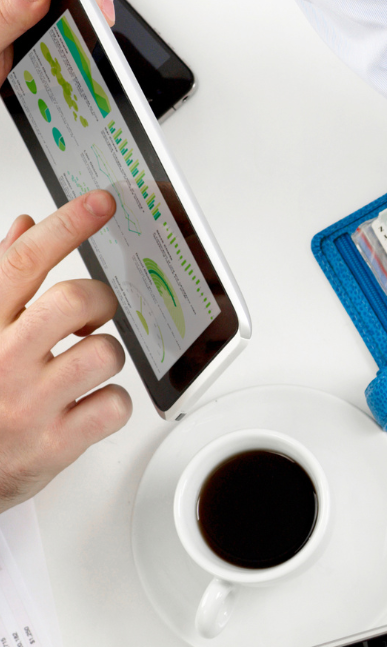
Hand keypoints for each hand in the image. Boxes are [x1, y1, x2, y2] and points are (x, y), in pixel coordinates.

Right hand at [0, 192, 132, 507]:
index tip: (99, 203)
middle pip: (73, 301)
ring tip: (83, 366)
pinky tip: (88, 403)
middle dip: (97, 300)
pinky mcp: (56, 443)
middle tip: (91, 315)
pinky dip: (113, 403)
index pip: (23, 262)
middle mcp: (2, 359)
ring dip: (107, 355)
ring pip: (106, 354)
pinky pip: (116, 406)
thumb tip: (23, 227)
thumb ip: (1, 283)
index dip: (67, 225)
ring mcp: (30, 403)